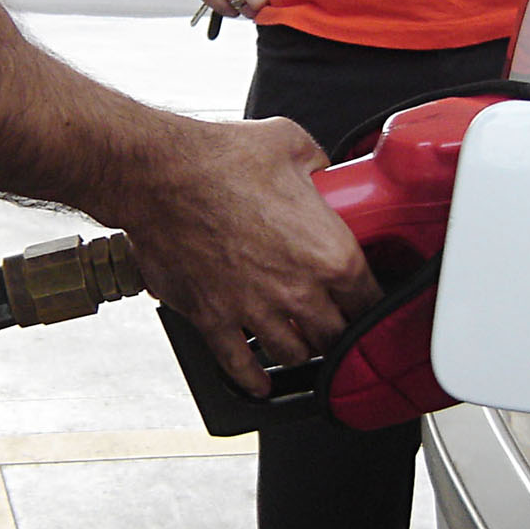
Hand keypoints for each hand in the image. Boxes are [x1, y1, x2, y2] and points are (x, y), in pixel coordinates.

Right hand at [121, 117, 381, 395]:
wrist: (158, 175)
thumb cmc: (219, 158)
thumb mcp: (290, 143)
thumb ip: (319, 164)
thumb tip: (324, 172)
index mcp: (329, 252)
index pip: (370, 297)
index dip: (371, 302)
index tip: (367, 303)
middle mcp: (297, 291)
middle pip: (336, 335)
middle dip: (338, 331)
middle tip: (335, 325)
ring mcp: (254, 310)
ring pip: (293, 354)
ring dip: (300, 351)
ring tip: (301, 345)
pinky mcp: (214, 319)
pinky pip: (238, 364)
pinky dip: (252, 378)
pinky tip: (260, 384)